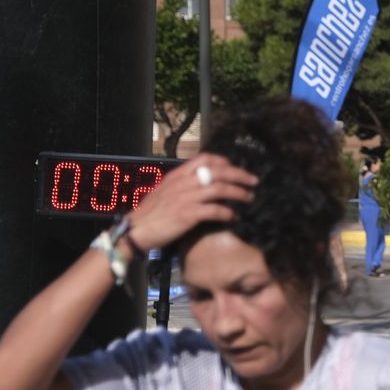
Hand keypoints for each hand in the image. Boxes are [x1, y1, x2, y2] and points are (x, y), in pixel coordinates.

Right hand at [127, 154, 257, 252]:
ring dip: (239, 193)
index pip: (205, 159)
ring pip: (220, 189)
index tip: (235, 168)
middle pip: (219, 172)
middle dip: (240, 175)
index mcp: (178, 175)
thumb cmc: (151, 213)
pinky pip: (215, 210)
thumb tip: (202, 182)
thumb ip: (182, 184)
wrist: (136, 230)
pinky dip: (228, 213)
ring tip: (249, 198)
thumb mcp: (165, 190)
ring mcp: (185, 198)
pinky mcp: (187, 214)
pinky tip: (234, 217)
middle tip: (254, 182)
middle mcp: (183, 183)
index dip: (224, 162)